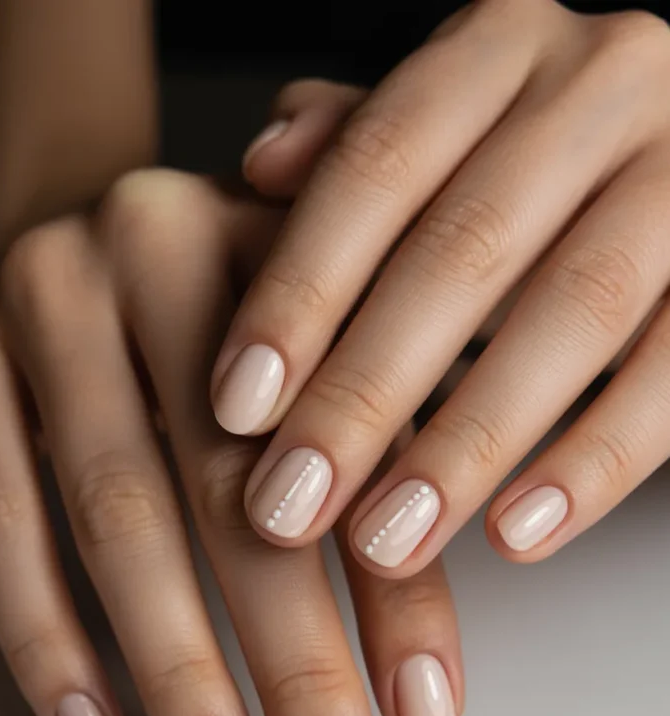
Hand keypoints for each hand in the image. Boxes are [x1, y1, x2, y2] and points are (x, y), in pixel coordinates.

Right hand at [0, 163, 461, 715]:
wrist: (83, 209)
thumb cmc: (232, 305)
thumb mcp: (320, 346)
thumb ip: (377, 461)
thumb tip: (418, 676)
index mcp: (282, 246)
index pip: (358, 443)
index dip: (398, 592)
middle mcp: (156, 251)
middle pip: (234, 487)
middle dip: (292, 661)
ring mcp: (44, 302)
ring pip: (114, 515)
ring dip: (174, 671)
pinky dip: (45, 634)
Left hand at [211, 1, 669, 576]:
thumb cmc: (540, 162)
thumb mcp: (448, 130)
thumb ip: (361, 145)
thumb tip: (266, 161)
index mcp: (504, 48)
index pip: (379, 164)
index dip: (302, 290)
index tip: (238, 407)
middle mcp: (602, 86)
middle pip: (465, 250)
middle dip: (366, 393)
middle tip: (291, 504)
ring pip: (576, 312)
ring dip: (468, 444)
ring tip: (388, 541)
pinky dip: (593, 462)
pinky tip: (514, 535)